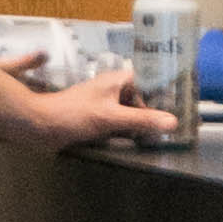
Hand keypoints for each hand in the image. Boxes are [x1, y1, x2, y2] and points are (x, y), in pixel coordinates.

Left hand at [15, 70, 173, 147]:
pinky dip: (128, 131)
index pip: (148, 79)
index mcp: (116, 80)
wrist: (39, 126)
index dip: (164, 88)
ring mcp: (103, 105)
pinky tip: (138, 142)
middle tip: (176, 126)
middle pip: (141, 99)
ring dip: (142, 123)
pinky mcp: (95, 120)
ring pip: (130, 112)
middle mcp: (111, 90)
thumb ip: (142, 119)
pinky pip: (119, 124)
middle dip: (154, 111)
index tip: (183, 100)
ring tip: (161, 136)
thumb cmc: (72, 115)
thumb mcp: (111, 117)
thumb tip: (173, 122)